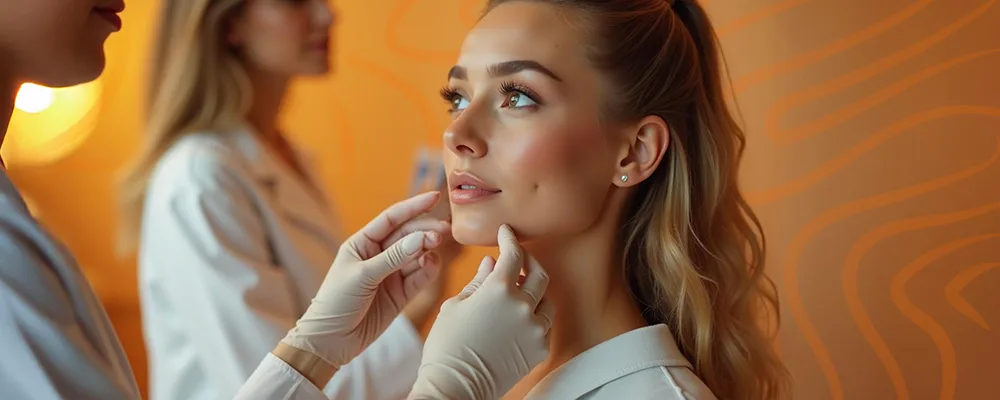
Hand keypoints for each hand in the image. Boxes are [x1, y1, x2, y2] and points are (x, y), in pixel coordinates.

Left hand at [279, 192, 449, 370]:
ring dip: (428, 249)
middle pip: (408, 235)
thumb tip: (421, 238)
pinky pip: (419, 277)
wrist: (331, 341)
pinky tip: (432, 264)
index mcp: (363, 243)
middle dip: (425, 230)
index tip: (435, 197)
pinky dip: (428, 269)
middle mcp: (379, 255)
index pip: (391, 219)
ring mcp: (391, 274)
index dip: (413, 207)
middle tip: (442, 231)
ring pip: (417, 255)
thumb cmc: (336, 302)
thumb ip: (393, 258)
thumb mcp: (361, 276)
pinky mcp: (401, 294)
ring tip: (437, 246)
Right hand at [408, 225, 553, 399]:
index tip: (507, 232)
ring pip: (546, 300)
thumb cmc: (447, 345)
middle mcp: (522, 306)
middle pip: (538, 272)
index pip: (513, 254)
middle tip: (518, 257)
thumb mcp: (455, 306)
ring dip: (535, 292)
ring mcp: (534, 329)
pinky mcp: (539, 349)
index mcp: (499, 289)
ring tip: (519, 293)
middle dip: (528, 260)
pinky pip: (544, 326)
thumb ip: (478, 280)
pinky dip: (534, 318)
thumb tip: (492, 262)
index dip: (510, 239)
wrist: (454, 386)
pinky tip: (519, 319)